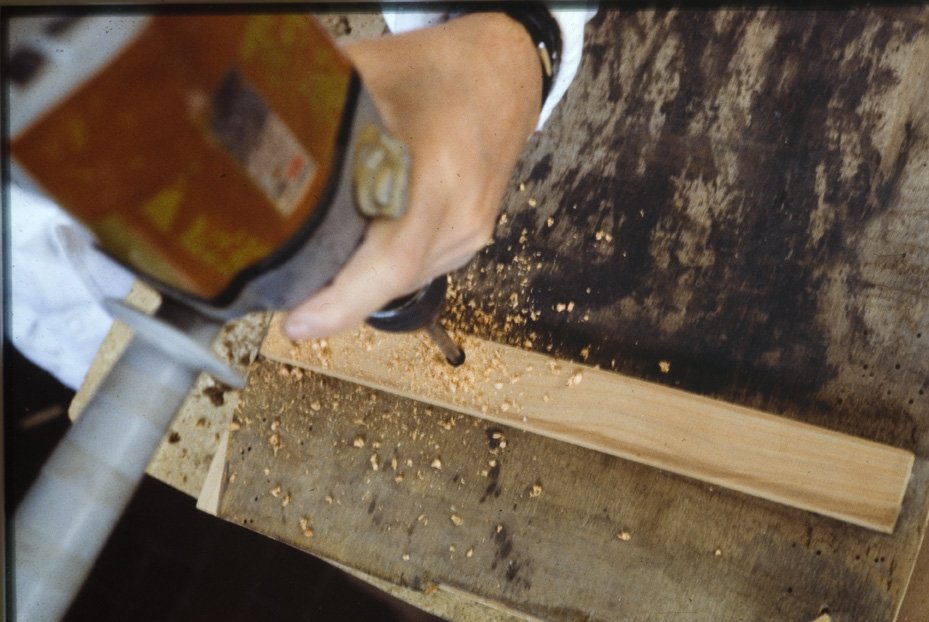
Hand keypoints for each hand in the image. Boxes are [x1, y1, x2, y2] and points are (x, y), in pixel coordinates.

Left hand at [283, 13, 541, 340]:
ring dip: (357, 280)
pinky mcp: (470, 238)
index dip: (340, 302)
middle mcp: (460, 213)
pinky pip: (419, 270)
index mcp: (437, 171)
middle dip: (333, 295)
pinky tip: (358, 243)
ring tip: (315, 262)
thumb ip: (314, 109)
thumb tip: (240, 127)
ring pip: (403, 282)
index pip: (390, 259)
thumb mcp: (370, 74)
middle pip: (389, 281)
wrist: (506, 75)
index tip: (297, 324)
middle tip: (282, 287)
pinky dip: (381, 266)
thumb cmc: (445, 71)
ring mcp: (470, 232)